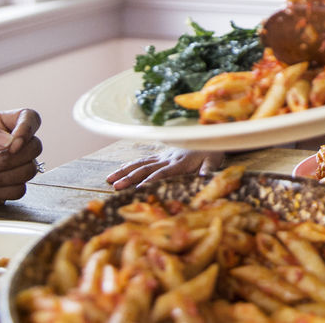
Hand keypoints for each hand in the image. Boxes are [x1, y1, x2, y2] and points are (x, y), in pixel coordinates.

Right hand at [105, 149, 223, 189]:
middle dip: (130, 177)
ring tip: (109, 180)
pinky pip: (143, 160)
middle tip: (115, 186)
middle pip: (147, 168)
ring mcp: (163, 156)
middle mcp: (169, 159)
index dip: (151, 180)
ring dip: (125, 171)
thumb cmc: (212, 152)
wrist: (210, 136)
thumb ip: (209, 168)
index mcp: (181, 162)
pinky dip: (129, 165)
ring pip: (140, 164)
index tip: (139, 188)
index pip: (164, 172)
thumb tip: (205, 177)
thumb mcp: (214, 160)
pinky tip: (117, 172)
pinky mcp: (161, 155)